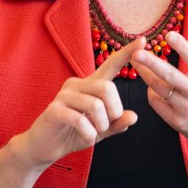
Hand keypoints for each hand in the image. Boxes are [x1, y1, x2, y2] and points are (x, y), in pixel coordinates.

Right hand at [14, 38, 141, 168]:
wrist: (43, 147)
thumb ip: (116, 124)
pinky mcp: (54, 109)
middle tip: (106, 126)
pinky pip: (80, 120)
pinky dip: (89, 134)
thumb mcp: (100, 130)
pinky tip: (86, 138)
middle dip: (114, 111)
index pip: (110, 65)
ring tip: (94, 133)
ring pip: (95, 105)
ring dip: (101, 126)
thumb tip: (133, 116)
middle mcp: (76, 85)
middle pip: (107, 87)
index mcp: (89, 85)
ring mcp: (63, 96)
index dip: (126, 53)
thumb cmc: (72, 134)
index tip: (144, 40)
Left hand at [131, 16, 187, 154]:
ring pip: (159, 89)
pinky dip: (152, 93)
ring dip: (145, 75)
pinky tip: (151, 85)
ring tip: (135, 61)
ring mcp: (187, 109)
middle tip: (135, 52)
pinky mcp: (178, 122)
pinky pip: (157, 104)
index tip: (169, 34)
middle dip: (151, 64)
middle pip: (171, 76)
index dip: (182, 46)